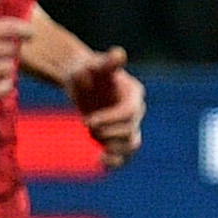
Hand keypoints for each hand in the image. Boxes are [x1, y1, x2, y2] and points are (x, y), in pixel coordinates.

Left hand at [69, 48, 144, 163]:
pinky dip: (116, 162)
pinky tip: (101, 164)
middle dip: (107, 133)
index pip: (128, 112)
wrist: (82, 81)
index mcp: (133, 94)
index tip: (86, 122)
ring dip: (115, 150)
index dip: (109, 120)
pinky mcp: (119, 137)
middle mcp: (135, 111)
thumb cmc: (87, 70)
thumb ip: (107, 62)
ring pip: (132, 145)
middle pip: (129, 131)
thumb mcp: (94, 64)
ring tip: (97, 148)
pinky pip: (125, 155)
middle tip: (87, 126)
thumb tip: (118, 54)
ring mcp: (128, 125)